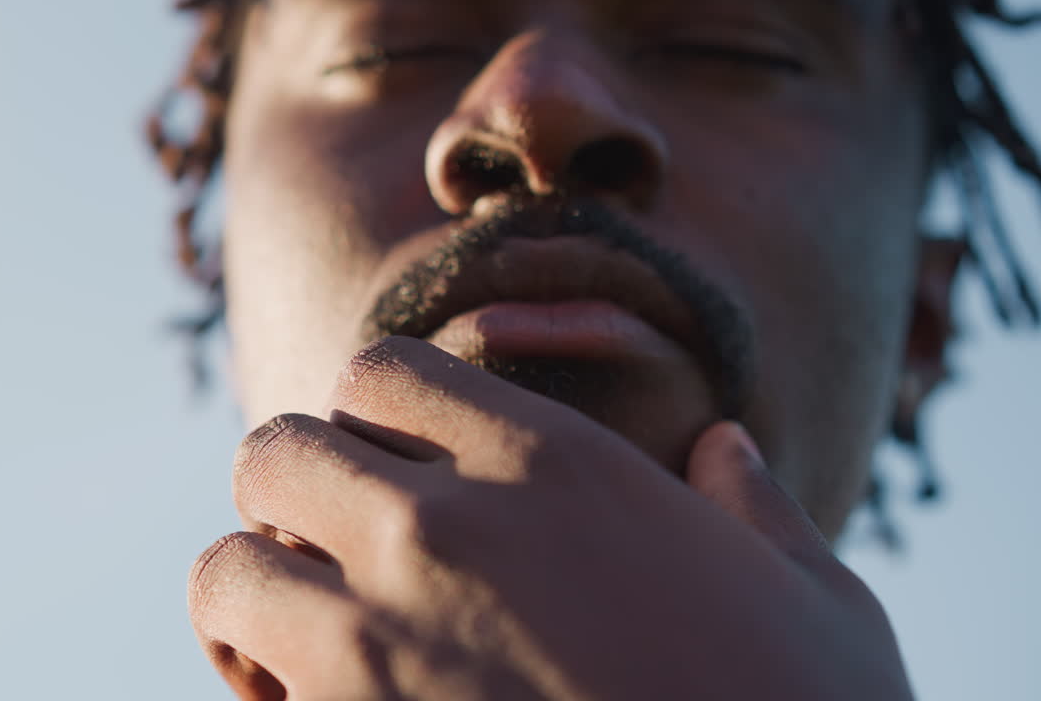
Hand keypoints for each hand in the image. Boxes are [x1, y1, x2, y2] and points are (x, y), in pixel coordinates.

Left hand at [188, 337, 913, 699]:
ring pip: (226, 567)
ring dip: (254, 595)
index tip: (399, 461)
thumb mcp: (813, 596)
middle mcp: (448, 532)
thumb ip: (754, 506)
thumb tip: (729, 451)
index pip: (381, 371)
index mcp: (556, 465)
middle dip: (290, 490)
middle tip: (336, 542)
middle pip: (275, 452)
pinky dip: (261, 695)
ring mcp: (382, 646)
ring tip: (304, 636)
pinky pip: (248, 695)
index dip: (376, 411)